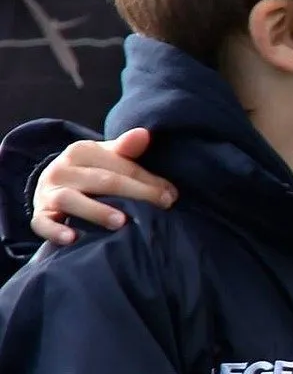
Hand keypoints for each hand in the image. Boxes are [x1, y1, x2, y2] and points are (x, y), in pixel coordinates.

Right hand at [31, 129, 176, 243]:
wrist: (51, 185)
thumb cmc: (90, 172)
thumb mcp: (106, 157)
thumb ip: (126, 149)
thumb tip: (145, 134)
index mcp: (80, 152)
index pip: (119, 166)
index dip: (147, 181)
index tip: (171, 196)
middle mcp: (62, 170)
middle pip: (101, 181)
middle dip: (134, 193)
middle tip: (161, 206)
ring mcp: (48, 193)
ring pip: (70, 199)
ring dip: (96, 211)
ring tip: (121, 222)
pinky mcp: (40, 214)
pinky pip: (42, 223)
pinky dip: (55, 231)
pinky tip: (72, 239)